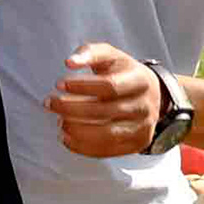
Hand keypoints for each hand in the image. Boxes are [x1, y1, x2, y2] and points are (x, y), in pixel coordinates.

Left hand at [48, 43, 160, 158]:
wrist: (152, 95)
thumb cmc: (123, 73)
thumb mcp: (111, 56)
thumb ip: (90, 53)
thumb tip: (70, 62)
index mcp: (141, 80)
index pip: (109, 86)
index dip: (82, 86)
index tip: (59, 84)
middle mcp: (145, 106)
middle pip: (104, 111)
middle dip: (71, 108)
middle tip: (50, 103)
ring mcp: (143, 127)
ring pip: (107, 135)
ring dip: (77, 130)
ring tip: (59, 123)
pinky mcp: (137, 144)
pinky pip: (107, 151)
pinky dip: (83, 147)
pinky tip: (67, 138)